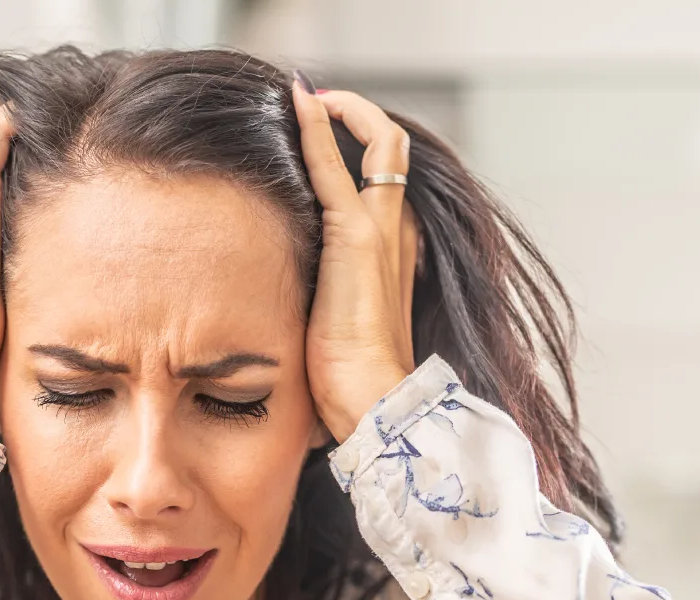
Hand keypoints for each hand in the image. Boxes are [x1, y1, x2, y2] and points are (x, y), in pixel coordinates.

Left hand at [292, 79, 419, 442]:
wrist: (372, 401)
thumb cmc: (352, 377)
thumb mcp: (338, 321)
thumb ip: (329, 293)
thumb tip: (302, 296)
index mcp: (400, 250)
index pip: (388, 177)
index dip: (360, 145)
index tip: (323, 131)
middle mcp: (400, 230)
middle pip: (390, 148)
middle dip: (353, 118)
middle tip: (312, 106)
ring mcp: (382, 228)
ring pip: (376, 141)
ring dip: (338, 112)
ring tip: (304, 98)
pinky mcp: (354, 234)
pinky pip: (333, 164)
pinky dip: (316, 126)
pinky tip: (298, 102)